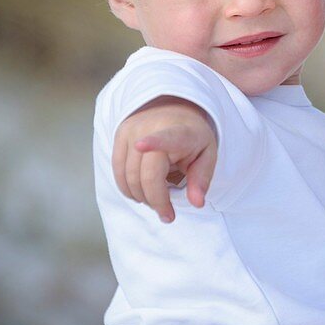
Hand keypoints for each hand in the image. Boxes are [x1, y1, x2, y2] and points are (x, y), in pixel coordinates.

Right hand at [113, 95, 217, 222]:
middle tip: (167, 214)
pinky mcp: (119, 135)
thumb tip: (197, 203)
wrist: (174, 110)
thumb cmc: (192, 137)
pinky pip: (117, 171)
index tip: (141, 145)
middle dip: (156, 201)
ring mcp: (132, 131)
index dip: (154, 142)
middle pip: (146, 175)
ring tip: (157, 200)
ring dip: (141, 197)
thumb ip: (201, 179)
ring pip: (128, 177)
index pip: (167, 138)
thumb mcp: (207, 155)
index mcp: (179, 132)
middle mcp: (151, 128)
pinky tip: (140, 193)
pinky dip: (128, 188)